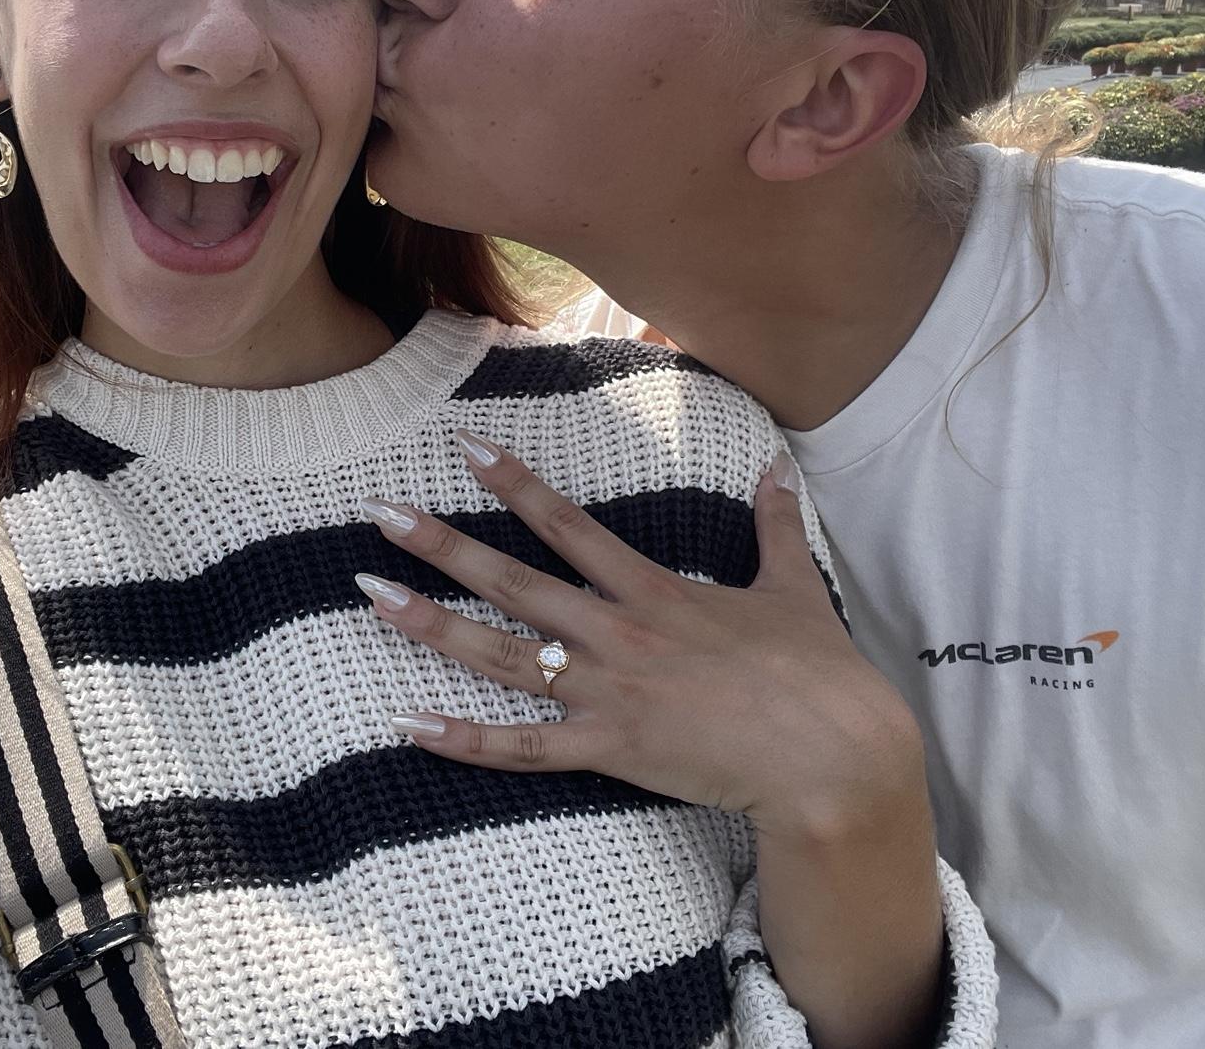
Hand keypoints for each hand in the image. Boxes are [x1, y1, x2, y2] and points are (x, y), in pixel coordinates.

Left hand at [358, 432, 925, 838]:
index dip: (514, 484)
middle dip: (442, 544)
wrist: (834, 756)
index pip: (567, 526)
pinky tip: (407, 724)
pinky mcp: (610, 749)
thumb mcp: (795, 586)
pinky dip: (463, 740)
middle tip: (379, 512)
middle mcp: (617, 632)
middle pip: (513, 581)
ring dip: (432, 624)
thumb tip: (778, 468)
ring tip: (370, 596)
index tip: (466, 448)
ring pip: (501, 655)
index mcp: (653, 590)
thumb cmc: (816, 673)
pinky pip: (523, 748)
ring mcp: (608, 691)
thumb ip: (775, 525)